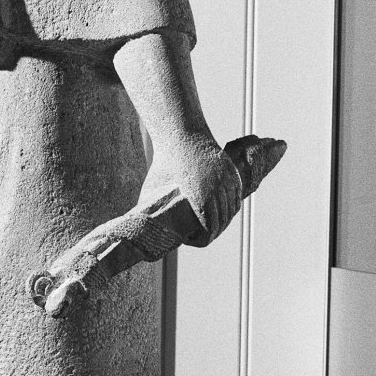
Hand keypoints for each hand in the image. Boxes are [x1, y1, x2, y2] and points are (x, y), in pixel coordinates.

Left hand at [141, 130, 242, 244]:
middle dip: (212, 232)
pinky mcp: (231, 172)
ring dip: (224, 219)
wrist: (181, 135)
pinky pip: (237, 195)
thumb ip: (149, 207)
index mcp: (200, 198)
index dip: (201, 240)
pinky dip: (232, 205)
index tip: (191, 240)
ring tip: (212, 225)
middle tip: (201, 236)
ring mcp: (226, 180)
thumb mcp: (152, 188)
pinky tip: (224, 212)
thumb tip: (138, 224)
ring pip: (232, 209)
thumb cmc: (164, 163)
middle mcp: (217, 190)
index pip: (209, 231)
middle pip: (222, 222)